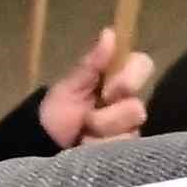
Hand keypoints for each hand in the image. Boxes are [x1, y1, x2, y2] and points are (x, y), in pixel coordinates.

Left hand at [30, 35, 150, 147]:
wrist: (42, 147)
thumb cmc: (56, 113)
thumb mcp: (69, 87)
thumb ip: (91, 64)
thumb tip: (110, 32)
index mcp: (116, 80)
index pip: (143, 65)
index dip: (130, 77)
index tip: (109, 90)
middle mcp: (129, 103)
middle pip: (137, 107)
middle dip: (107, 117)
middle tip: (86, 120)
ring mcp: (130, 130)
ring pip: (131, 131)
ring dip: (100, 134)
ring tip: (82, 136)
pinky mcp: (127, 153)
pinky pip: (124, 149)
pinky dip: (100, 149)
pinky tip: (86, 148)